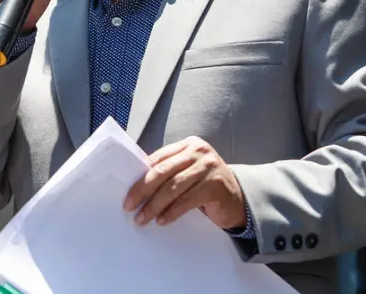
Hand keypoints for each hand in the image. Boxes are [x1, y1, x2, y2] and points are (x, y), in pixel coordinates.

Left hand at [123, 136, 246, 230]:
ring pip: (173, 187)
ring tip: (143, 218)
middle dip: (142, 190)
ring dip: (154, 205)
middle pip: (162, 171)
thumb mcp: (187, 173)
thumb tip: (135, 185)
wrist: (239, 200)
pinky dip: (172, 212)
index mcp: (187, 145)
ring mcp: (209, 167)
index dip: (139, 176)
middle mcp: (198, 152)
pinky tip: (162, 220)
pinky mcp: (216, 186)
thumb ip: (168, 172)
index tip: (126, 192)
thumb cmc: (205, 186)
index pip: (157, 159)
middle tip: (129, 205)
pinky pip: (187, 200)